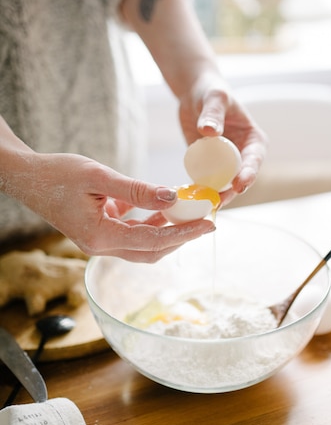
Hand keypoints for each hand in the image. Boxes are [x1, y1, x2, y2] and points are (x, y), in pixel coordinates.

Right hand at [5, 151, 214, 261]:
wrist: (27, 178)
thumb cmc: (57, 173)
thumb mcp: (99, 176)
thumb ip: (137, 190)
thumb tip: (172, 198)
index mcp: (99, 237)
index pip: (153, 241)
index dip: (184, 233)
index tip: (210, 224)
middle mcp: (100, 247)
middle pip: (152, 251)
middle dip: (181, 237)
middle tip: (207, 220)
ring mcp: (99, 243)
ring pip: (144, 245)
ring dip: (168, 231)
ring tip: (191, 211)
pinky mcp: (100, 234)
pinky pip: (133, 234)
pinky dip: (151, 223)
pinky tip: (163, 207)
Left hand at [178, 73, 266, 204]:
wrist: (193, 94)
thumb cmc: (210, 91)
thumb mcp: (214, 98)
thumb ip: (213, 113)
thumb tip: (210, 131)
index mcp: (254, 141)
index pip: (254, 161)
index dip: (249, 174)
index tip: (240, 184)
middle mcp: (242, 155)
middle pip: (239, 179)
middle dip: (229, 193)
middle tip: (216, 202)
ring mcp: (225, 163)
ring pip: (222, 185)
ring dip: (212, 196)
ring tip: (200, 205)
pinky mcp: (208, 167)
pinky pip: (204, 182)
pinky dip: (197, 191)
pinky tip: (187, 199)